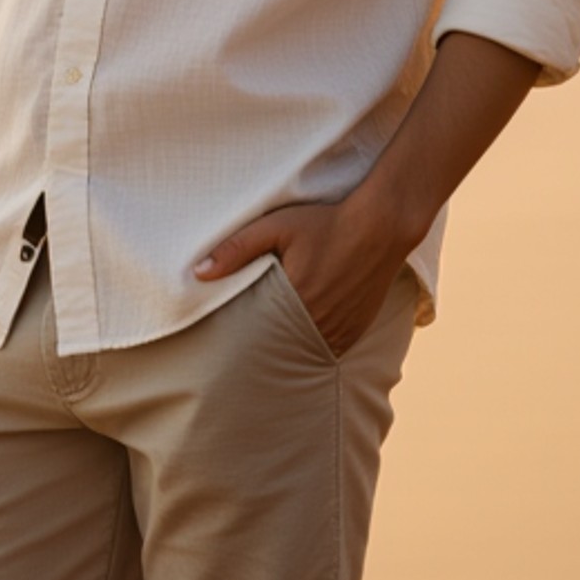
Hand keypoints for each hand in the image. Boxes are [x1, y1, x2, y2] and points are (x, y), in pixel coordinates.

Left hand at [194, 192, 416, 355]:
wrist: (381, 224)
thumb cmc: (326, 222)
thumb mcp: (277, 227)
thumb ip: (236, 249)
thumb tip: (198, 272)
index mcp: (297, 301)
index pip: (260, 335)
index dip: (244, 342)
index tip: (228, 349)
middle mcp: (321, 322)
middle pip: (283, 347)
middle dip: (266, 347)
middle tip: (244, 357)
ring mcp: (343, 328)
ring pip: (307, 350)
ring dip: (292, 347)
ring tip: (274, 347)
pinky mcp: (359, 328)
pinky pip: (331, 347)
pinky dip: (315, 344)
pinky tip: (303, 338)